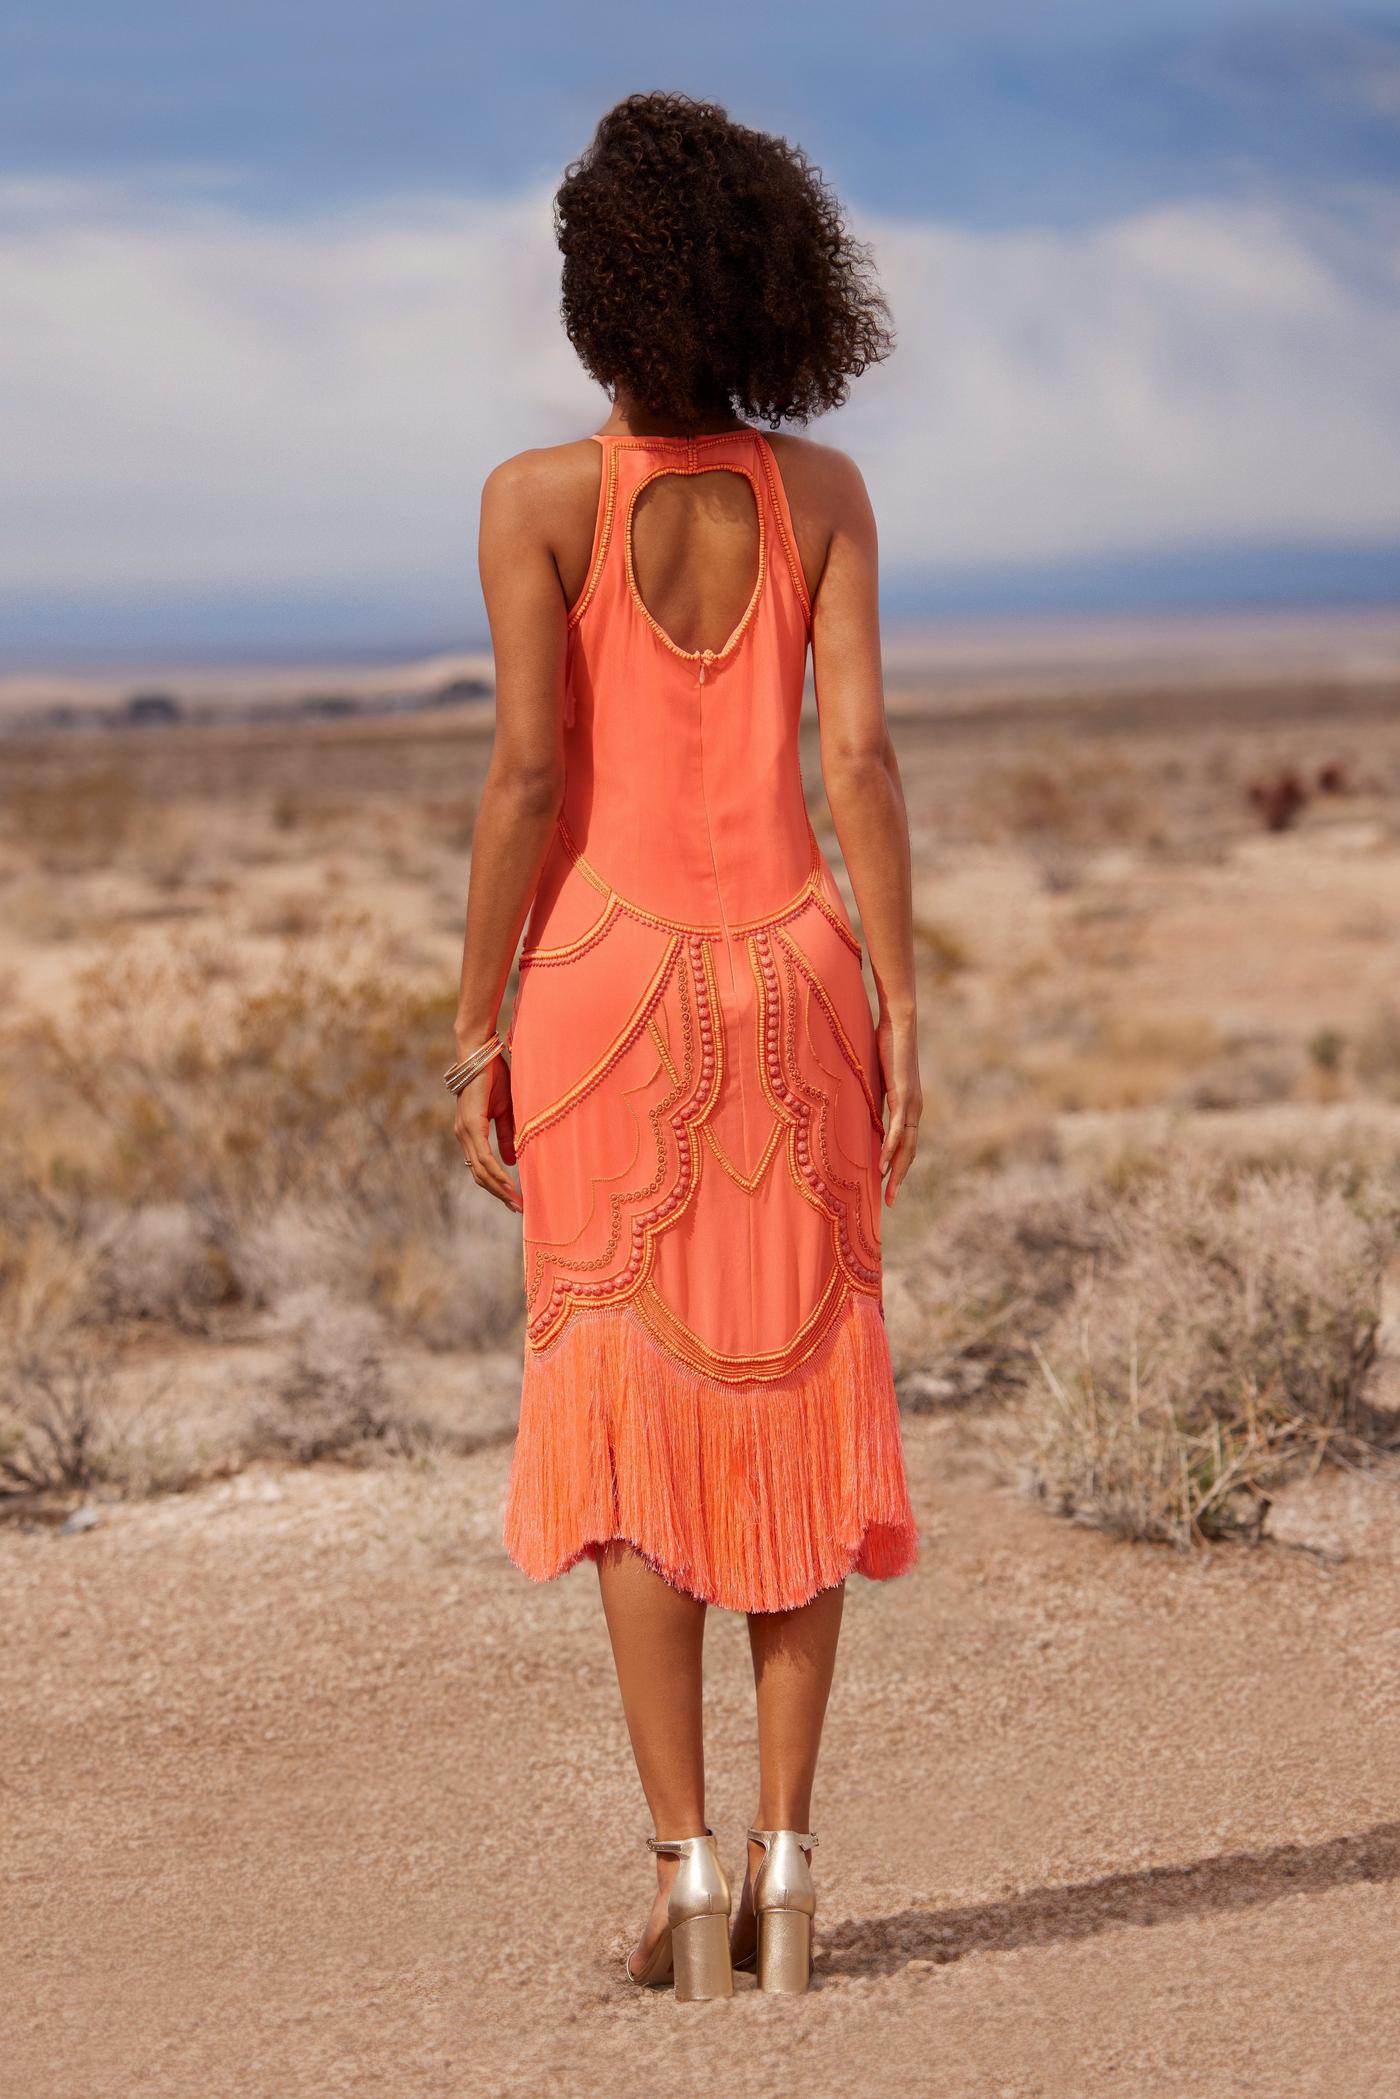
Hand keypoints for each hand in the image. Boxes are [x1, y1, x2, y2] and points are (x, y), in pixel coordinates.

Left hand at [455, 1055, 522, 1212]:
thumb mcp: (505, 1111)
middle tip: (518, 1209)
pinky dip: (496, 1172)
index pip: (481, 1168)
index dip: (497, 1186)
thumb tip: (511, 1161)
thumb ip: (506, 1136)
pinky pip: (483, 1156)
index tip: (514, 1200)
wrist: (482, 1053)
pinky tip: (507, 1184)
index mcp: (470, 1133)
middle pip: (479, 1175)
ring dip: (499, 1189)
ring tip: (516, 1202)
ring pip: (480, 1170)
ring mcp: (464, 1131)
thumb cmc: (494, 1077)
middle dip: (499, 1194)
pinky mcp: (471, 1124)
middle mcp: (463, 1136)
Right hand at [876, 1009, 920, 1206]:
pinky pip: (897, 1129)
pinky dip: (891, 1149)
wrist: (900, 1023)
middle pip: (909, 1153)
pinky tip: (883, 1165)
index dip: (897, 1167)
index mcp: (909, 1106)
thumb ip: (874, 1098)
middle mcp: (914, 1109)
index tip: (888, 1187)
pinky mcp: (904, 1096)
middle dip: (899, 1179)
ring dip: (896, 1171)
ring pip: (906, 1146)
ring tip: (886, 1191)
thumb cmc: (887, 1046)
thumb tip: (861, 1111)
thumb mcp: (877, 1079)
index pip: (906, 1144)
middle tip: (889, 1201)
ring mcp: (911, 1104)